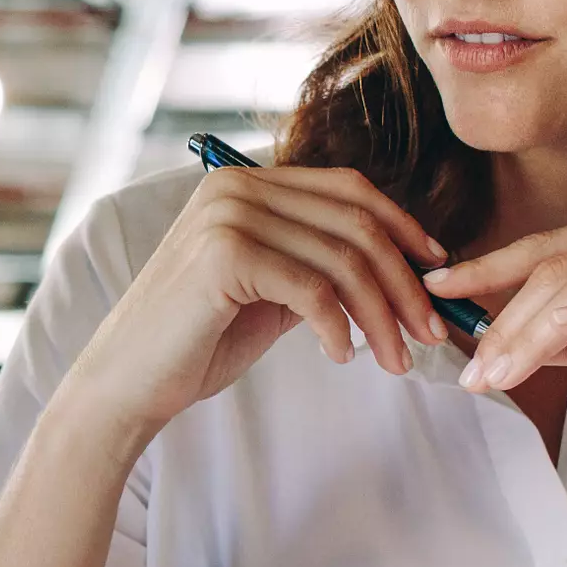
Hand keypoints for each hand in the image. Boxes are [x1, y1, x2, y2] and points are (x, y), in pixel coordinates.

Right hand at [60, 166, 449, 446]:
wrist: (127, 383)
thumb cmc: (196, 343)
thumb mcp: (269, 292)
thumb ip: (318, 266)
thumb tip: (404, 271)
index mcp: (246, 183)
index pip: (348, 188)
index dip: (404, 226)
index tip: (438, 271)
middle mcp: (236, 186)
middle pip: (356, 222)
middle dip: (404, 282)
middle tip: (431, 333)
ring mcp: (227, 216)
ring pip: (343, 259)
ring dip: (382, 316)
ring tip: (396, 360)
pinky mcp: (224, 256)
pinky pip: (312, 290)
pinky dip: (339, 328)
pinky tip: (342, 358)